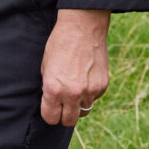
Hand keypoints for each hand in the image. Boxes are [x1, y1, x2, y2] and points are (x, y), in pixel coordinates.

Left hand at [40, 9, 110, 126]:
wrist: (83, 27)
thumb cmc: (60, 43)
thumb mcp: (46, 66)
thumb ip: (49, 88)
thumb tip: (53, 103)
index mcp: (53, 89)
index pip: (51, 119)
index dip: (50, 114)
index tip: (51, 108)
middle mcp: (72, 94)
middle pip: (68, 121)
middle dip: (64, 114)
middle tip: (64, 103)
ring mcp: (90, 91)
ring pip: (84, 110)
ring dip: (79, 103)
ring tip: (76, 85)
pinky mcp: (102, 85)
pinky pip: (94, 97)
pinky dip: (90, 92)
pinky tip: (86, 75)